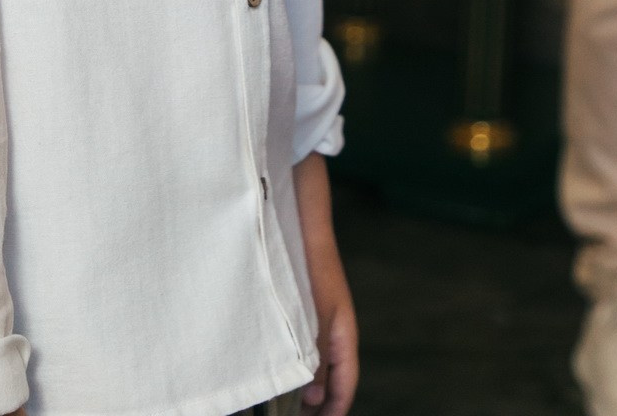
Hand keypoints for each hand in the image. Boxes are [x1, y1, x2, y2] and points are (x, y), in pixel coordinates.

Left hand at [293, 154, 357, 414]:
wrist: (301, 220)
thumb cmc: (309, 270)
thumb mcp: (313, 320)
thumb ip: (315, 359)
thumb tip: (315, 397)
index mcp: (344, 333)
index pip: (346, 383)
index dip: (336, 408)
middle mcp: (333, 327)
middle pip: (330, 374)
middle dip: (316, 400)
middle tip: (293, 415)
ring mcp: (317, 314)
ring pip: (313, 357)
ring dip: (301, 379)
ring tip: (277, 398)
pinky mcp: (301, 303)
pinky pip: (301, 340)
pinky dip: (291, 357)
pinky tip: (271, 361)